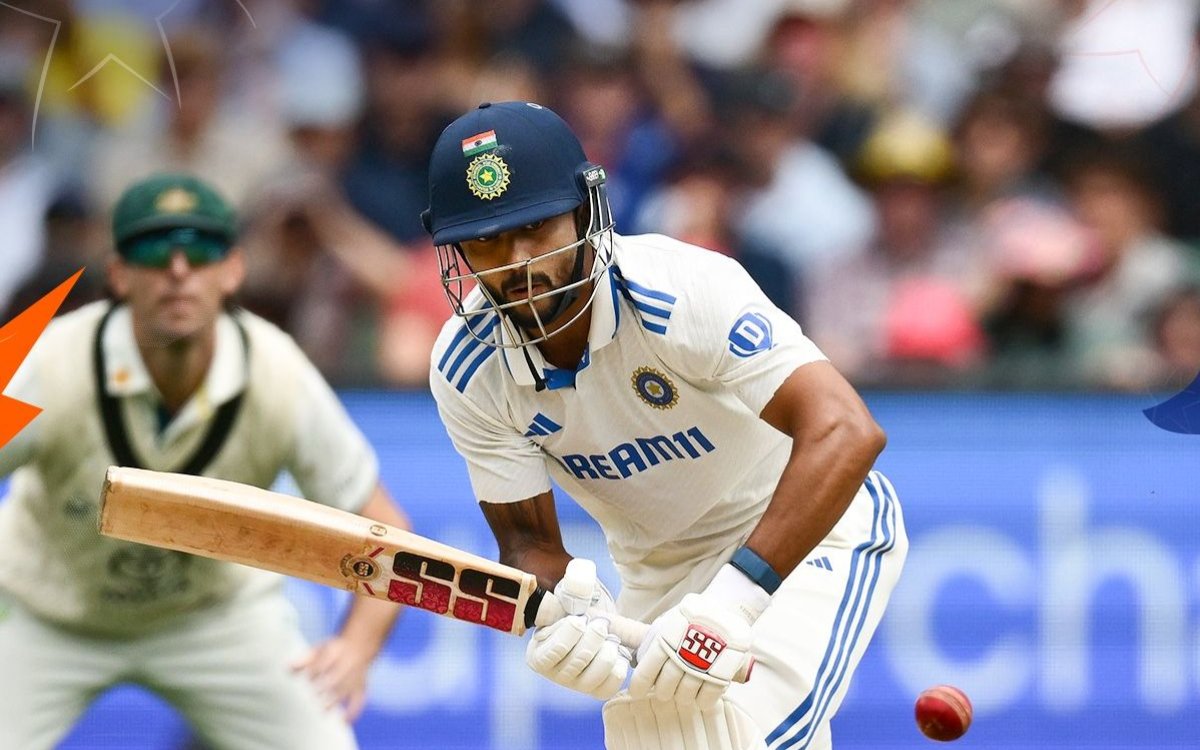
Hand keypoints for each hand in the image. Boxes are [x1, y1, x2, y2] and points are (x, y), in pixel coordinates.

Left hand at [292, 635, 375, 720]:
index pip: (324, 663)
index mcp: (336, 652)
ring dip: (335, 700)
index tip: (307, 678)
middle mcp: (348, 664)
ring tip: (323, 710)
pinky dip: (353, 711)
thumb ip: (304, 659)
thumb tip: (286, 669)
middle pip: (336, 677)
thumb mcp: (320, 649)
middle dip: (324, 688)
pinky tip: (343, 720)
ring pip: (346, 690)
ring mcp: (356, 677)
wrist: (360, 647)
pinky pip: (360, 699)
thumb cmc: (333, 650)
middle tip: (313, 696)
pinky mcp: (361, 687)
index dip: (314, 672)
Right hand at [525, 559, 629, 698]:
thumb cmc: (575, 607)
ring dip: (608, 650)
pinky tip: (616, 651)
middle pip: (579, 661)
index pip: (557, 648)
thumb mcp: (567, 594)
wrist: (591, 619)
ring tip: (609, 637)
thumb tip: (577, 582)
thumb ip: (569, 588)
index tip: (581, 618)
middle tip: (600, 623)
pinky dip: (618, 667)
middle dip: (595, 636)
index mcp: (538, 655)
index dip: (573, 631)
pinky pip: (610, 686)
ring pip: (596, 674)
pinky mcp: (596, 690)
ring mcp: (575, 686)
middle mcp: (554, 675)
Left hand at [629, 564, 768, 708]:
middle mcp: (681, 655)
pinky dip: (702, 701)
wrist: (729, 610)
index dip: (640, 685)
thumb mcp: (673, 619)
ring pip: (684, 695)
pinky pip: (706, 698)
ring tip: (684, 691)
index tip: (636, 692)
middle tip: (665, 690)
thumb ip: (658, 637)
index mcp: (666, 640)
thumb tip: (639, 657)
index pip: (647, 671)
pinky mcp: (721, 674)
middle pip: (665, 687)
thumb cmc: (696, 616)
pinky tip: (700, 696)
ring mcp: (702, 666)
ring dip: (682, 697)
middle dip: (663, 691)